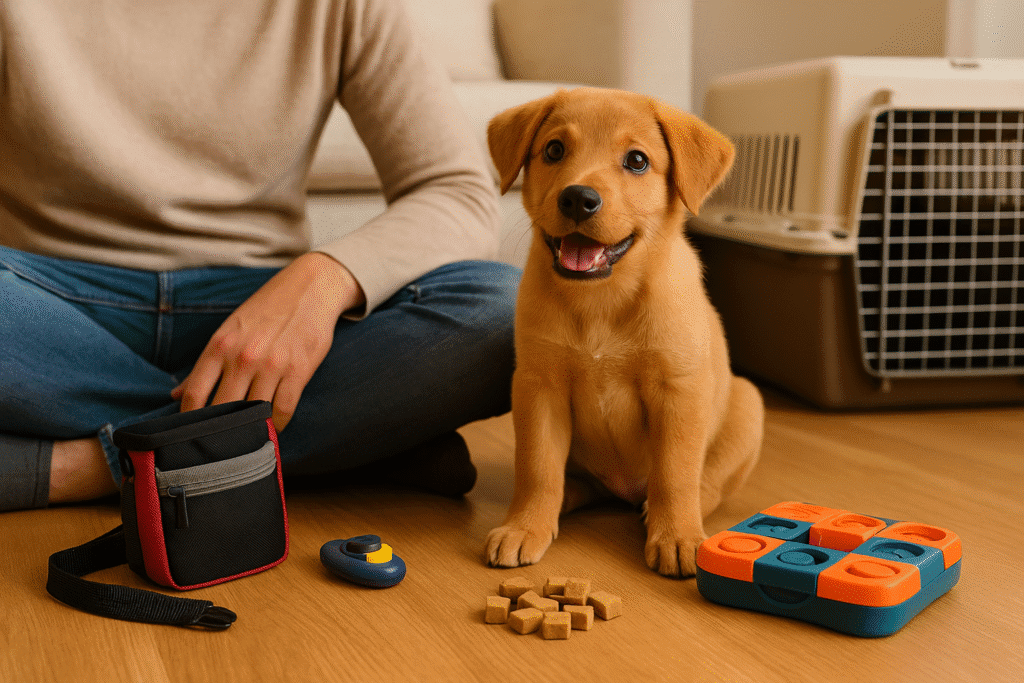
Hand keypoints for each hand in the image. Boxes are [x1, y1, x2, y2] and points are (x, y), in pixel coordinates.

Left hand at [172, 253, 364, 430]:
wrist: (310, 288)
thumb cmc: (267, 309)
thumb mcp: (230, 330)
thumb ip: (205, 364)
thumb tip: (176, 393)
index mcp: (220, 346)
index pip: (194, 393)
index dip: (188, 420)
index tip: (189, 433)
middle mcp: (242, 357)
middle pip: (222, 409)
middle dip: (219, 430)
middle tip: (218, 445)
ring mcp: (271, 365)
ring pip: (254, 413)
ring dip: (250, 430)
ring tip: (246, 440)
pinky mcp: (299, 370)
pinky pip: (283, 409)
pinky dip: (277, 425)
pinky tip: (274, 427)